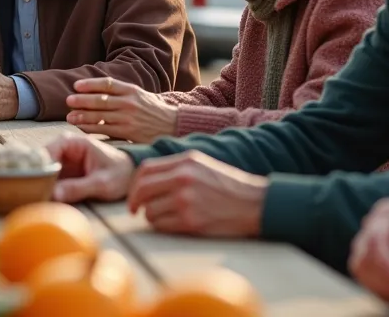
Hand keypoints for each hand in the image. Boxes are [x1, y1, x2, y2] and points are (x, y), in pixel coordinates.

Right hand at [46, 134, 135, 201]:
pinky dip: (44, 190)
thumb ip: (79, 188)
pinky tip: (45, 201)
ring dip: (39, 187)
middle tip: (37, 199)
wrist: (129, 175)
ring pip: (40, 172)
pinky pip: (46, 181)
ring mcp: (59, 160)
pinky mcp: (59, 173)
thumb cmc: (119, 174)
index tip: (40, 189)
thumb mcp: (102, 184)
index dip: (40, 171)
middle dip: (37, 180)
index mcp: (71, 142)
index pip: (45, 153)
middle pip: (39, 163)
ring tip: (40, 201)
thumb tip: (54, 194)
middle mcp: (61, 148)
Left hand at [66, 77, 176, 141]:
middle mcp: (129, 102)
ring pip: (100, 116)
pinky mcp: (128, 132)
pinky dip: (91, 128)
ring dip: (82, 116)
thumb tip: (95, 90)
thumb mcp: (140, 94)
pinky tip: (81, 127)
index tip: (76, 86)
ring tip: (70, 117)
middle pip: (100, 99)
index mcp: (132, 90)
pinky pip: (105, 130)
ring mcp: (128, 118)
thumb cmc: (152, 109)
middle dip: (82, 100)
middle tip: (68, 101)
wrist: (173, 124)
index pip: (107, 83)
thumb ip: (121, 92)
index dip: (90, 84)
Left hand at [127, 150, 265, 237]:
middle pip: (142, 190)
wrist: (254, 204)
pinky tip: (173, 225)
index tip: (135, 195)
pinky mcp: (191, 221)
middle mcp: (183, 178)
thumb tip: (145, 179)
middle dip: (134, 202)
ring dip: (152, 217)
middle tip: (135, 210)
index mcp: (185, 161)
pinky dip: (162, 227)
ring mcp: (186, 200)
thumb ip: (175, 167)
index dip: (134, 184)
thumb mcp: (202, 165)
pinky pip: (161, 225)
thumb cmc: (227, 186)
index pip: (145, 170)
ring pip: (150, 211)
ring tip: (165, 217)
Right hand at [349, 198, 388, 309]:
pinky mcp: (364, 265)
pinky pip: (366, 281)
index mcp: (386, 215)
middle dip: (386, 281)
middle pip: (366, 256)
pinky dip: (383, 293)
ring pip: (361, 270)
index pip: (377, 238)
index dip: (385, 259)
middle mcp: (368, 229)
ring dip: (384, 290)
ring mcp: (363, 247)